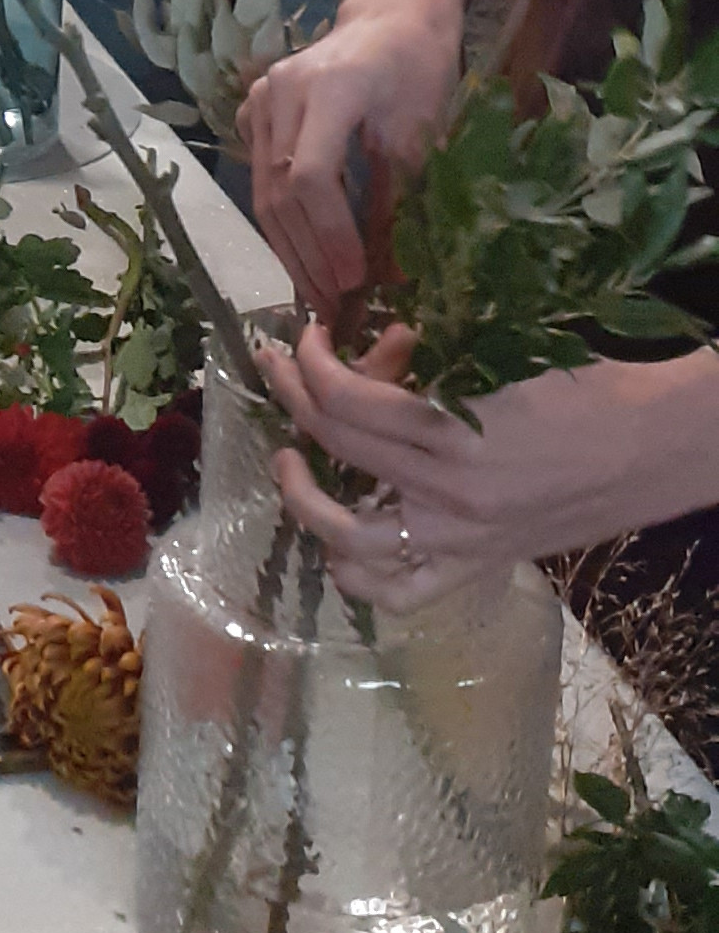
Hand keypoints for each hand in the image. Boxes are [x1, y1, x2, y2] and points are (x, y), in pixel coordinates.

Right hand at [241, 3, 460, 310]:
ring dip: (291, 249)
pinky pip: (261, 179)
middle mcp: (280, 91)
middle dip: (308, 255)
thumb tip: (393, 279)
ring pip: (263, 191)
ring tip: (319, 295)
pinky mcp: (254, 113)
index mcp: (327, 87)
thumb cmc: (417, 70)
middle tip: (335, 305)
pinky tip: (305, 258)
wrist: (390, 20)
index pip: (311, 175)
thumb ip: (398, 201)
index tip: (355, 280)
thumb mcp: (419, 133)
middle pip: (279, 190)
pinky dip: (283, 223)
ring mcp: (260, 100)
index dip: (330, 235)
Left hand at [258, 318, 718, 611]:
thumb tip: (376, 353)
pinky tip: (343, 540)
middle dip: (293, 400)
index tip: (303, 339)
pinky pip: (400, 593)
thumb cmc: (587, 389)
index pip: (347, 401)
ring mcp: (462, 542)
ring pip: (349, 541)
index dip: (311, 364)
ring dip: (305, 499)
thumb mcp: (503, 359)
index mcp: (458, 433)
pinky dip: (359, 573)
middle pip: (337, 451)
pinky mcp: (478, 568)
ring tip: (293, 464)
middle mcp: (450, 496)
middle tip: (278, 372)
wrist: (654, 447)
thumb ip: (430, 364)